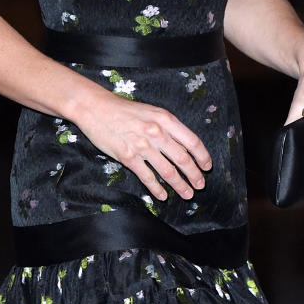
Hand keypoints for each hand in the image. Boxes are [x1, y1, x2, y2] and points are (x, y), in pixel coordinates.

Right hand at [76, 90, 212, 201]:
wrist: (96, 108)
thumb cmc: (124, 110)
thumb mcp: (151, 111)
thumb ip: (167, 127)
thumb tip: (183, 146)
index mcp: (165, 119)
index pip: (192, 141)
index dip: (202, 156)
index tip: (207, 166)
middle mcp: (157, 132)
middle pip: (182, 159)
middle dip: (194, 175)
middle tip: (200, 185)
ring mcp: (142, 146)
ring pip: (167, 171)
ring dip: (179, 185)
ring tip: (187, 194)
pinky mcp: (128, 157)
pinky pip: (147, 177)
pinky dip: (157, 189)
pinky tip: (162, 196)